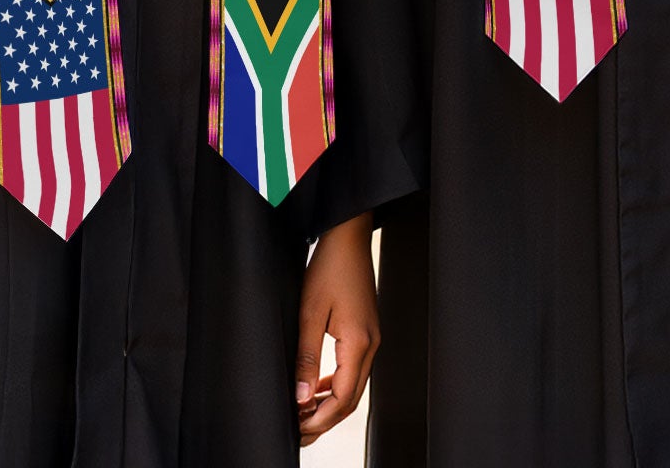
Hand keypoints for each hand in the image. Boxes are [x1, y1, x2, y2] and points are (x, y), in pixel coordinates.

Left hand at [295, 213, 379, 443]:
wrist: (349, 237)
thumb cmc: (330, 268)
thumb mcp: (309, 313)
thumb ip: (306, 359)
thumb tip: (301, 398)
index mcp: (359, 342)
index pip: (343, 398)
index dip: (320, 419)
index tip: (297, 429)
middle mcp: (371, 344)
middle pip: (352, 398)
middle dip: (325, 420)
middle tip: (298, 431)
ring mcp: (372, 337)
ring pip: (354, 386)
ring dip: (330, 405)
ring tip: (303, 415)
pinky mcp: (366, 332)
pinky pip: (354, 369)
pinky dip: (337, 386)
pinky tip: (317, 388)